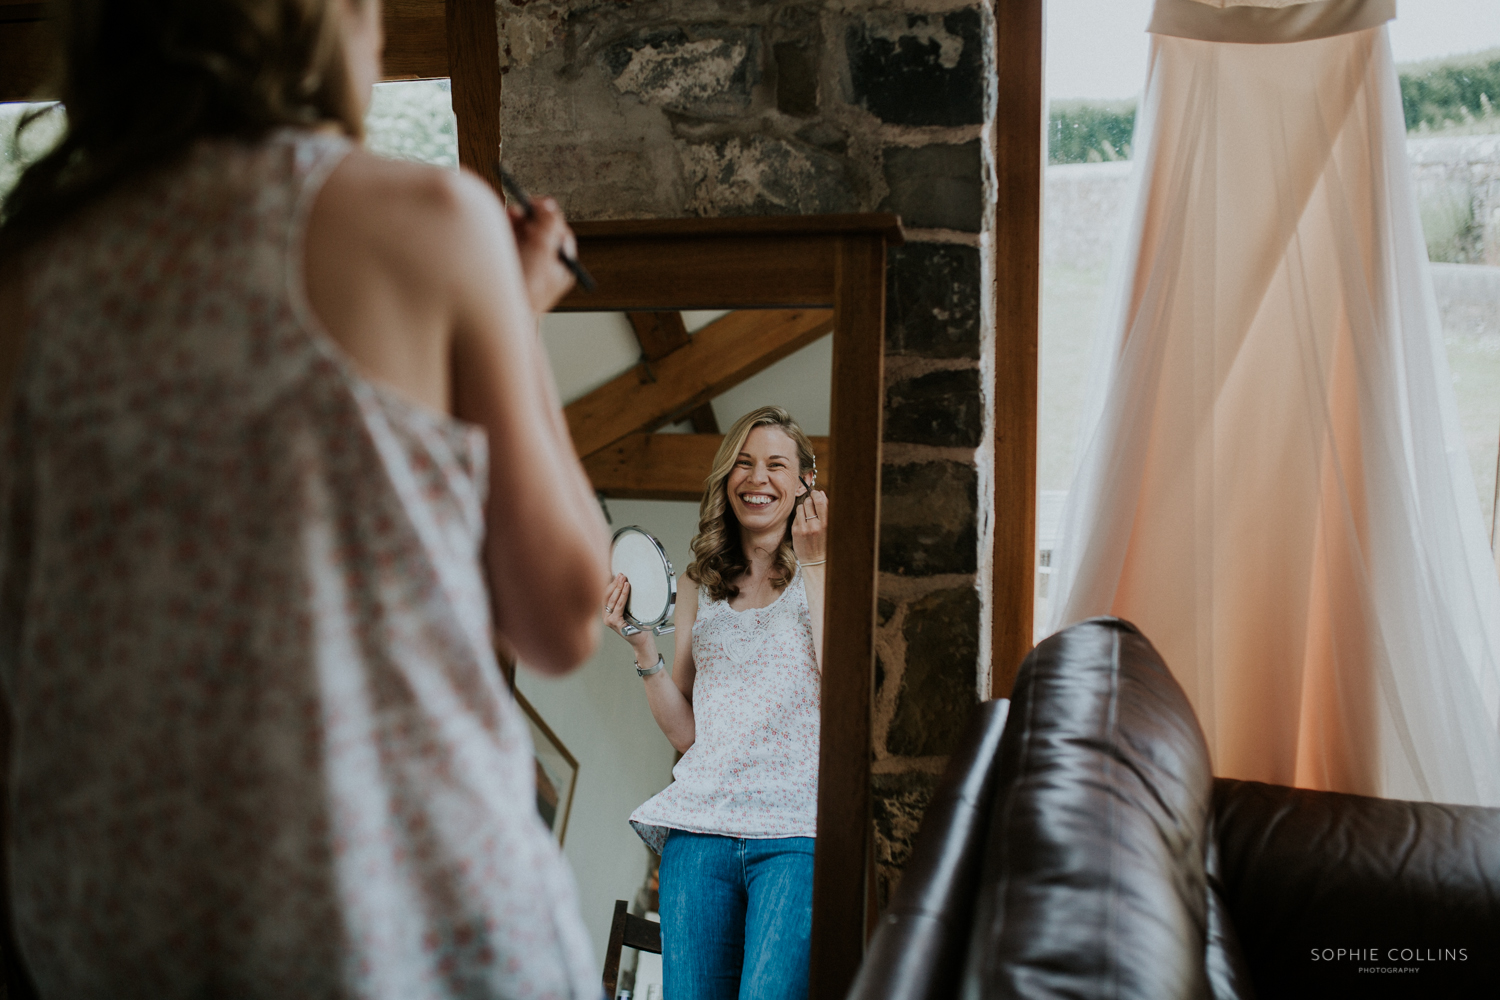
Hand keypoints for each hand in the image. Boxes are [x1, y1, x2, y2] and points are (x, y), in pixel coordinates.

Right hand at [508, 195, 576, 314]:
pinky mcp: (509, 271)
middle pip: (540, 233)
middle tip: (514, 210)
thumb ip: (548, 224)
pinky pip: (508, 247)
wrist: (500, 316)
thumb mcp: (542, 251)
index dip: (547, 215)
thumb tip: (549, 205)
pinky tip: (495, 231)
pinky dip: (503, 236)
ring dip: (513, 225)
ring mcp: (527, 270)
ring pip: (522, 238)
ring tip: (504, 219)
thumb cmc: (525, 288)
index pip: (559, 232)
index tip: (534, 203)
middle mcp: (547, 268)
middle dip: (527, 219)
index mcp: (562, 266)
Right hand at [604, 572, 655, 658]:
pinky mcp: (615, 623)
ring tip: (624, 578)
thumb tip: (625, 583)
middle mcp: (605, 617)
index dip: (610, 584)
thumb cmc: (637, 625)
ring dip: (619, 587)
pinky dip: (623, 594)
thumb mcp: (629, 610)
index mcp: (606, 613)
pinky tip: (627, 587)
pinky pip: (619, 606)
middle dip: (614, 583)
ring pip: (612, 600)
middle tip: (621, 574)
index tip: (615, 573)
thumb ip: (624, 601)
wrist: (641, 640)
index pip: (605, 595)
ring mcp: (608, 620)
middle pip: (607, 596)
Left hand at [791, 489, 827, 565]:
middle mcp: (815, 526)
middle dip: (810, 500)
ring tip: (808, 514)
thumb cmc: (825, 542)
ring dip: (804, 507)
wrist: (815, 560)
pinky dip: (799, 516)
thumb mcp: (830, 527)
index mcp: (826, 524)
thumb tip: (820, 493)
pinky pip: (796, 515)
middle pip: (809, 502)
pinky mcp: (795, 531)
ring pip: (801, 507)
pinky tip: (804, 522)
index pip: (820, 501)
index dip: (816, 494)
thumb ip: (826, 510)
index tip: (815, 493)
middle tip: (812, 503)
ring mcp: (804, 528)